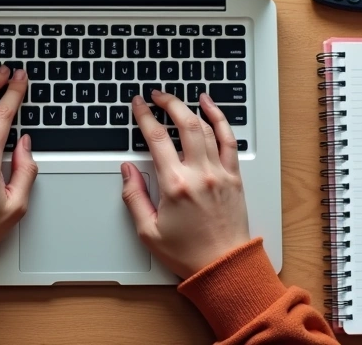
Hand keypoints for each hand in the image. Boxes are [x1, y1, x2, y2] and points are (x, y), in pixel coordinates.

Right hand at [121, 90, 250, 277]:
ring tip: (177, 98)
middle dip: (168, 103)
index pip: (156, 139)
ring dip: (190, 107)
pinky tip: (211, 107)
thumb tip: (127, 170)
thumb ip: (133, 196)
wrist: (224, 267)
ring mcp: (220, 173)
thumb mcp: (148, 231)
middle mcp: (199, 174)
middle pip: (184, 124)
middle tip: (156, 95)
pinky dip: (220, 119)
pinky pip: (229, 140)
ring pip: (206, 127)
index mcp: (175, 185)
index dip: (144, 116)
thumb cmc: (188, 253)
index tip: (138, 104)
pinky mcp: (234, 176)